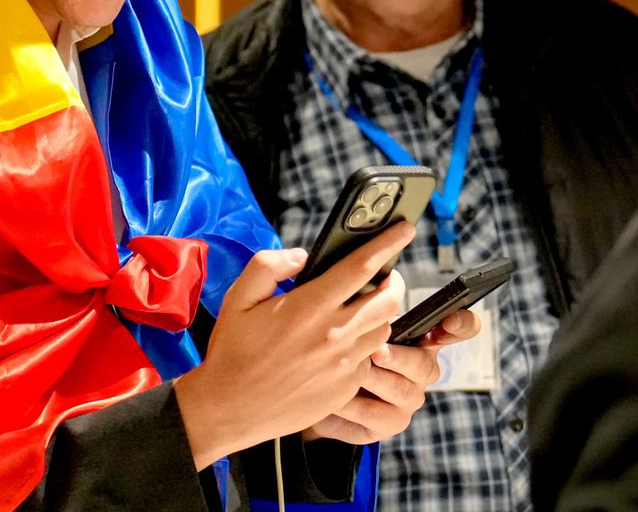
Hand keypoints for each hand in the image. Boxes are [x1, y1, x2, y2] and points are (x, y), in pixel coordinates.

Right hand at [174, 222, 413, 468]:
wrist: (231, 408)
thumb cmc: (234, 350)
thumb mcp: (238, 297)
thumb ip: (269, 266)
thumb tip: (303, 257)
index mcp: (309, 306)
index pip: (362, 267)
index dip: (388, 243)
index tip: (405, 229)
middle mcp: (334, 334)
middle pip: (390, 300)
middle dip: (395, 282)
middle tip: (385, 276)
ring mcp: (344, 364)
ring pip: (385, 329)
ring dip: (380, 314)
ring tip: (361, 310)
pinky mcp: (347, 387)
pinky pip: (370, 358)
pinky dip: (364, 345)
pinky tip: (342, 345)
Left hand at [303, 307, 481, 443]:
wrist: (315, 389)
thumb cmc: (340, 343)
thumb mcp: (354, 320)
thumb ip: (369, 302)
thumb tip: (369, 273)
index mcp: (422, 339)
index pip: (459, 329)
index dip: (461, 324)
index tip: (449, 319)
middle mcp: (421, 371)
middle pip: (424, 366)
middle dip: (398, 358)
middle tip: (375, 351)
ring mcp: (406, 400)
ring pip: (398, 391)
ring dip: (370, 380)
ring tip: (344, 370)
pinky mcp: (386, 425)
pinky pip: (372, 416)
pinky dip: (349, 405)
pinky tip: (330, 397)